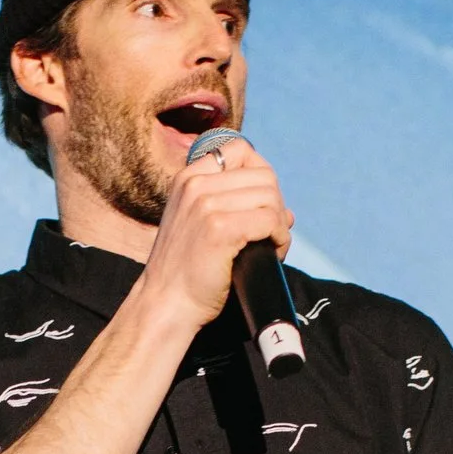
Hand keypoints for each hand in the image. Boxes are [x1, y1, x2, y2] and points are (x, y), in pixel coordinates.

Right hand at [136, 136, 292, 328]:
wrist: (166, 303)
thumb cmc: (186, 269)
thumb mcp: (198, 224)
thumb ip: (232, 206)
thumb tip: (285, 211)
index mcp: (187, 178)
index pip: (240, 150)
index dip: (260, 174)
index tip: (260, 203)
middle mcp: (195, 184)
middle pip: (263, 174)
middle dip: (276, 203)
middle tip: (271, 232)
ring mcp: (206, 204)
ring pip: (270, 197)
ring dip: (279, 223)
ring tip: (272, 245)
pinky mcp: (220, 228)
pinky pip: (270, 221)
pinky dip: (280, 238)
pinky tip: (273, 252)